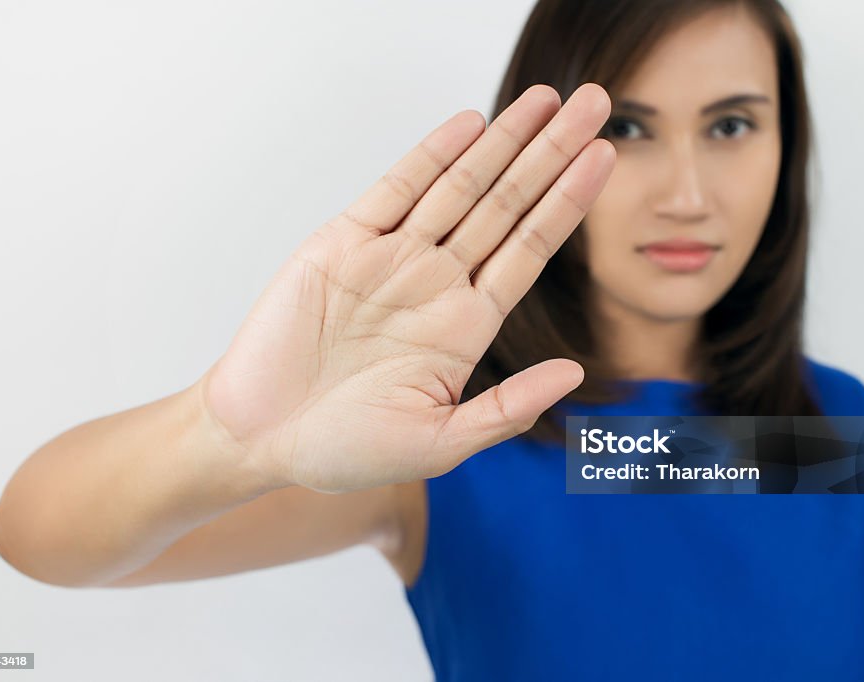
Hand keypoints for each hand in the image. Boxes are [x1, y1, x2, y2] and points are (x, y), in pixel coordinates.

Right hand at [199, 83, 614, 492]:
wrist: (257, 436)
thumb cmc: (343, 450)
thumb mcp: (437, 444)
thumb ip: (506, 408)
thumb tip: (574, 373)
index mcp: (466, 326)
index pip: (531, 249)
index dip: (569, 202)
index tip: (605, 159)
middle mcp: (437, 283)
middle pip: (508, 204)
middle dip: (551, 153)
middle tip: (594, 102)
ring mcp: (392, 258)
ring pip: (460, 187)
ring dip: (503, 141)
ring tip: (547, 98)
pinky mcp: (342, 244)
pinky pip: (396, 190)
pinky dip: (432, 155)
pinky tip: (471, 125)